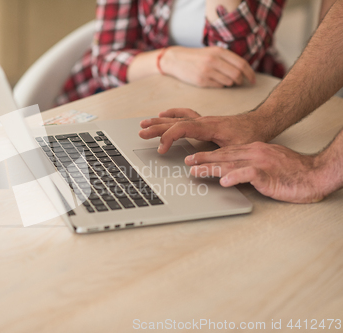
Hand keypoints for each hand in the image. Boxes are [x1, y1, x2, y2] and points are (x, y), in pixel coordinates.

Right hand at [139, 108, 269, 152]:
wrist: (261, 123)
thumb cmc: (251, 135)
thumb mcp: (238, 149)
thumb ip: (222, 158)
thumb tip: (204, 167)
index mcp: (208, 127)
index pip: (182, 129)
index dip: (168, 138)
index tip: (160, 149)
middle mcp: (203, 121)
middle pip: (174, 122)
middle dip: (156, 128)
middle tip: (141, 133)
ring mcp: (202, 119)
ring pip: (176, 117)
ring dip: (159, 121)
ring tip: (143, 124)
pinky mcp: (203, 121)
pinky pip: (183, 114)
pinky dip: (171, 114)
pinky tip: (162, 114)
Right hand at [161, 46, 255, 87]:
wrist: (176, 60)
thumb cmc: (197, 57)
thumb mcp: (212, 52)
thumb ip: (227, 58)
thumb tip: (245, 70)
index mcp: (219, 51)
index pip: (242, 64)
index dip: (250, 73)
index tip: (253, 80)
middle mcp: (213, 61)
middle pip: (237, 74)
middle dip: (241, 81)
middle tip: (240, 82)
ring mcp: (207, 71)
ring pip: (229, 82)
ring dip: (230, 84)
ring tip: (224, 80)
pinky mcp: (201, 81)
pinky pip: (219, 87)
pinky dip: (221, 86)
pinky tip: (215, 82)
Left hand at [185, 142, 329, 202]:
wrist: (316, 175)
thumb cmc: (293, 173)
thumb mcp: (269, 164)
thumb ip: (251, 165)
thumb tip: (233, 171)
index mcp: (255, 150)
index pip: (227, 152)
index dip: (209, 155)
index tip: (194, 158)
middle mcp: (255, 152)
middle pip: (224, 155)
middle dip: (203, 159)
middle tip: (187, 162)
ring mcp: (261, 162)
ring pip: (230, 163)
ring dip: (211, 168)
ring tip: (195, 171)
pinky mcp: (268, 174)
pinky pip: (248, 174)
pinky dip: (234, 177)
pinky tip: (223, 182)